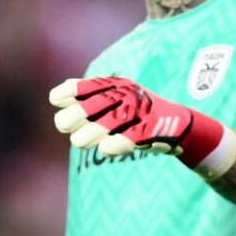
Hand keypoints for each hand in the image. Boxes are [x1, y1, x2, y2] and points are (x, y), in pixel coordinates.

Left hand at [50, 77, 235, 177]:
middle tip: (62, 124)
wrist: (181, 126)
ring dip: (94, 131)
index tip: (54, 98)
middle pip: (102, 102)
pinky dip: (119, 143)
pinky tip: (104, 150)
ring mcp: (143, 112)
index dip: (73, 90)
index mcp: (120, 86)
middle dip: (80, 112)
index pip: (93, 84)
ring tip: (77, 143)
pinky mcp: (153, 130)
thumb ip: (90, 98)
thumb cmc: (140, 115)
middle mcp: (131, 95)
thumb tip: (57, 93)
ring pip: (115, 121)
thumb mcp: (117, 101)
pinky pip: (134, 137)